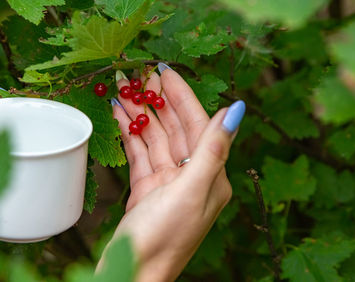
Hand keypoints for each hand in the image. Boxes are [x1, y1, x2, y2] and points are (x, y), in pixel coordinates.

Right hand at [105, 64, 244, 280]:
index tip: (164, 71)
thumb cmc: (165, 237)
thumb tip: (236, 110)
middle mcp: (193, 175)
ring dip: (139, 114)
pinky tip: (119, 116)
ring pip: (155, 137)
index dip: (181, 95)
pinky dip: (130, 134)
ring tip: (120, 89)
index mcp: (211, 175)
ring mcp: (168, 181)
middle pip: (175, 127)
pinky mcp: (147, 188)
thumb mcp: (192, 191)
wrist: (136, 273)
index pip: (198, 123)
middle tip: (135, 74)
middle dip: (155, 100)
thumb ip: (213, 150)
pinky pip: (140, 153)